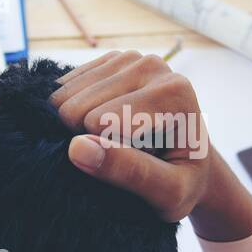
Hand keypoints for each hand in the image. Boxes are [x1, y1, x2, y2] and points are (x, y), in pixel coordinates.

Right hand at [50, 51, 213, 223]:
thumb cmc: (183, 182)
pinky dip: (72, 116)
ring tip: (118, 139)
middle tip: (128, 153)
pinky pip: (61, 90)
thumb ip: (130, 172)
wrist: (190, 163)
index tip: (143, 162)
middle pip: (75, 108)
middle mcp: (151, 65)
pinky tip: (103, 126)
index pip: (98, 122)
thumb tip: (77, 147)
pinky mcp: (109, 61)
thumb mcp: (169, 193)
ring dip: (79, 129)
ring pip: (61, 98)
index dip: (107, 155)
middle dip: (90, 139)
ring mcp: (128, 58)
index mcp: (172, 91)